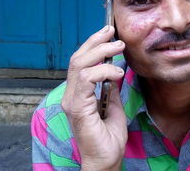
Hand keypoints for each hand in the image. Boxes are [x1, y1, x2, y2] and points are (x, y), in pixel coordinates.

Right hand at [61, 25, 126, 170]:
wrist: (106, 160)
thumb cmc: (108, 139)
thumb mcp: (114, 107)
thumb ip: (110, 89)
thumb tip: (113, 72)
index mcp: (78, 94)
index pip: (81, 62)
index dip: (94, 44)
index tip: (109, 33)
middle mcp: (71, 95)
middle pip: (78, 58)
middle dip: (96, 41)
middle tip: (113, 32)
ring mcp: (72, 101)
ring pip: (80, 64)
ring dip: (101, 52)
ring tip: (118, 48)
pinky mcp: (77, 107)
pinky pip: (86, 79)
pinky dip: (103, 71)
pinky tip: (117, 73)